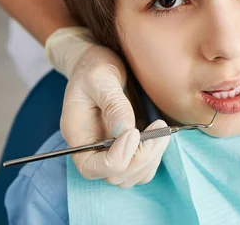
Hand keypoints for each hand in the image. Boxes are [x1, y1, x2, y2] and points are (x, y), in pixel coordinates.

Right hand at [45, 27, 169, 185]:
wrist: (98, 62)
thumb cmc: (95, 67)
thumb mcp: (101, 78)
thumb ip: (114, 104)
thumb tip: (127, 132)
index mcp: (77, 135)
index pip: (91, 167)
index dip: (117, 158)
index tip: (135, 132)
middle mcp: (92, 149)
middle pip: (116, 176)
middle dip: (141, 157)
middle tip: (159, 128)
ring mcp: (110, 151)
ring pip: (132, 176)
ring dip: (151, 157)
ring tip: (162, 128)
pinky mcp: (127, 147)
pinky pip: (143, 167)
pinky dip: (155, 156)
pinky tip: (160, 132)